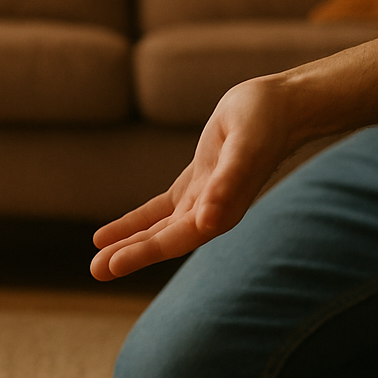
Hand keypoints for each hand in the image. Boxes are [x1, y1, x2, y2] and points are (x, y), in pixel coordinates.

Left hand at [91, 77, 298, 279]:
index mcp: (222, 211)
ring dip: (129, 243)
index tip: (111, 263)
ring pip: (158, 228)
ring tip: (97, 260)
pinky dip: (135, 221)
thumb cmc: (264, 123)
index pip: (175, 238)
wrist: (281, 106)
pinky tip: (108, 233)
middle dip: (129, 255)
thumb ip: (227, 184)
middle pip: (163, 239)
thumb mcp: (244, 148)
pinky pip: (160, 209)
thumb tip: (208, 223)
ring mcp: (202, 199)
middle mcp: (211, 212)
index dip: (143, 251)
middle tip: (95, 270)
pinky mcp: (196, 182)